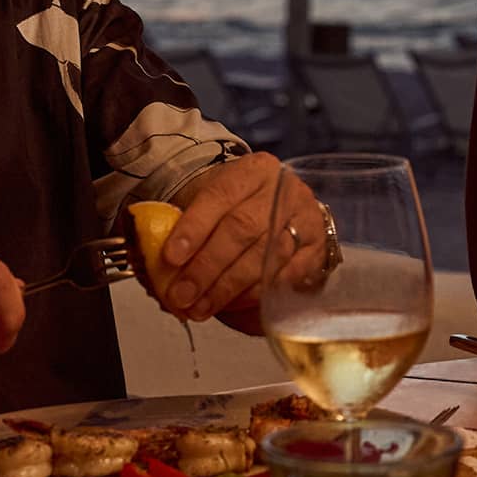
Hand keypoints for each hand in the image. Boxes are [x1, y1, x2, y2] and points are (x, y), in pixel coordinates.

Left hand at [151, 154, 315, 322]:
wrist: (281, 206)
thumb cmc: (238, 208)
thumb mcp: (211, 202)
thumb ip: (186, 228)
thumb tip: (159, 273)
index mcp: (252, 170)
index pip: (219, 195)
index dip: (193, 228)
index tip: (171, 257)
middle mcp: (282, 189)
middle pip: (242, 230)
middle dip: (207, 267)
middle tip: (182, 294)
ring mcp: (305, 218)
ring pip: (265, 257)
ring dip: (229, 288)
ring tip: (201, 307)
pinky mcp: (318, 247)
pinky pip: (288, 277)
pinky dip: (258, 295)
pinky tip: (235, 306)